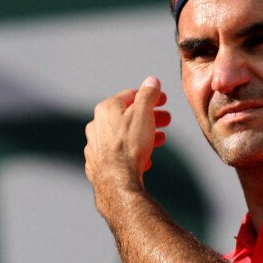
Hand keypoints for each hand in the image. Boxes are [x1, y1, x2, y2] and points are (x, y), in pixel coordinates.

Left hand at [84, 76, 170, 199]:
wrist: (117, 180)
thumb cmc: (130, 145)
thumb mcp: (143, 113)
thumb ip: (148, 95)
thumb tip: (151, 81)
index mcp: (106, 108)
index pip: (131, 95)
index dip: (150, 96)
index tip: (164, 100)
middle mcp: (96, 125)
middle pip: (127, 117)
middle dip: (149, 117)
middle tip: (166, 120)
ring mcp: (95, 146)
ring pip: (123, 136)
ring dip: (143, 136)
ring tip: (159, 140)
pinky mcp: (97, 165)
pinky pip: (118, 155)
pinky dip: (132, 153)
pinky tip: (144, 159)